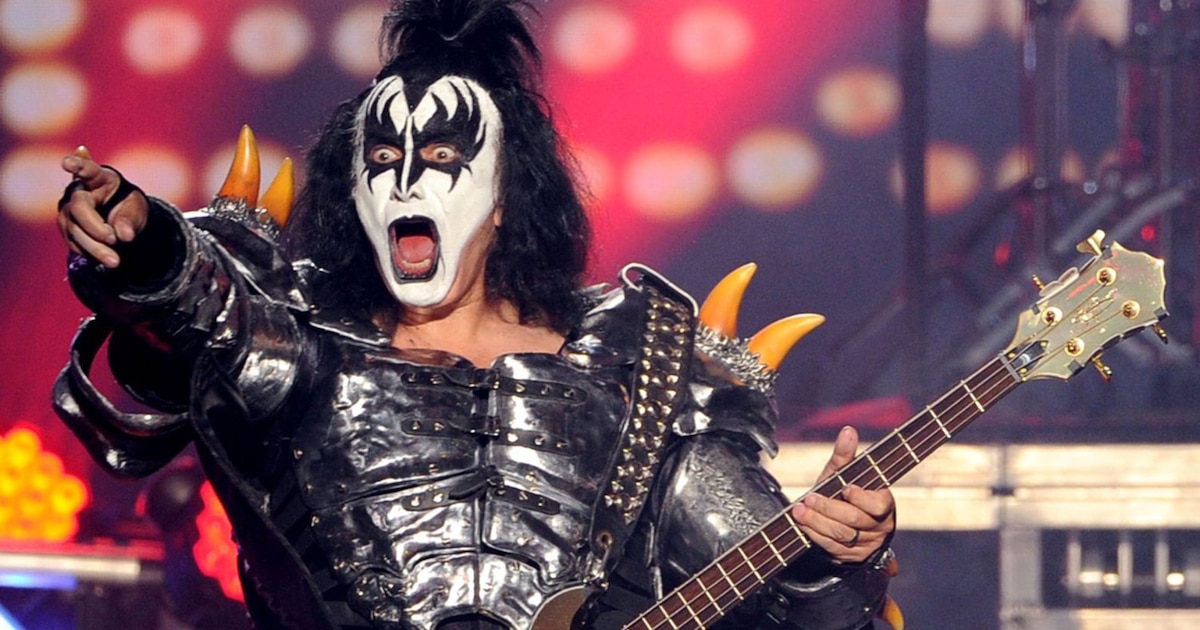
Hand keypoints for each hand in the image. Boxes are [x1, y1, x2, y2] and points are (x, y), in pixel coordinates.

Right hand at [58, 147, 148, 267]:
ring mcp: (68, 211)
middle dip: (95, 227)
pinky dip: (91, 253)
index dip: (77, 165)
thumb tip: (125, 236)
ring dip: (95, 248)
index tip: (67, 163)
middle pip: (79, 208)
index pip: (86, 170)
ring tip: (115, 261)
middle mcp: (77, 192)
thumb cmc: (128, 207)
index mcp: (98, 178)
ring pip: (75, 230)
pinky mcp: (67, 229)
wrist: (121, 220)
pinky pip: (76, 244)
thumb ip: (130, 220)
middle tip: (114, 240)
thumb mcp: (136, 210)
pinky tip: (107, 259)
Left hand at [790, 426, 895, 563]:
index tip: (846, 488)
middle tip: (810, 497)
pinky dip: (814, 534)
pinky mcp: (849, 556)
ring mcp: (865, 544)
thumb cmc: (843, 492)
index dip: (862, 498)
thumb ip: (845, 456)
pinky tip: (802, 522)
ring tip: (799, 509)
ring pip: (842, 535)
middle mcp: (878, 527)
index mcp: (883, 504)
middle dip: (829, 508)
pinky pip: (831, 547)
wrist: (839, 522)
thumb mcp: (844, 475)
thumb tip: (848, 430)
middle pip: (854, 520)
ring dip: (817, 521)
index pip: (878, 505)